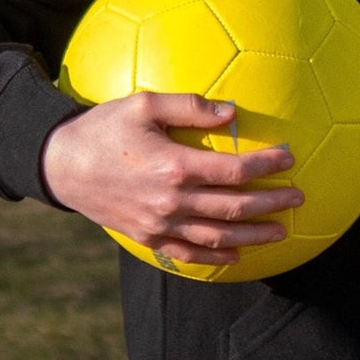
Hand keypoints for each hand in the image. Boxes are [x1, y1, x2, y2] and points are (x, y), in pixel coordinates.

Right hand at [41, 93, 300, 266]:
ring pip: (216, 238)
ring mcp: (158, 225)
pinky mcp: (147, 237)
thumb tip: (231, 111)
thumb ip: (191, 106)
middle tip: (298, 198)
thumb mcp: (146, 103)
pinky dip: (215, 256)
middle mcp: (170, 202)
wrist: (61, 165)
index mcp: (174, 166)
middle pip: (232, 208)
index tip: (289, 158)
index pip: (233, 171)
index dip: (266, 166)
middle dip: (270, 204)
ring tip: (280, 230)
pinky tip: (236, 253)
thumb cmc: (105, 127)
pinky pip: (187, 253)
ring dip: (252, 235)